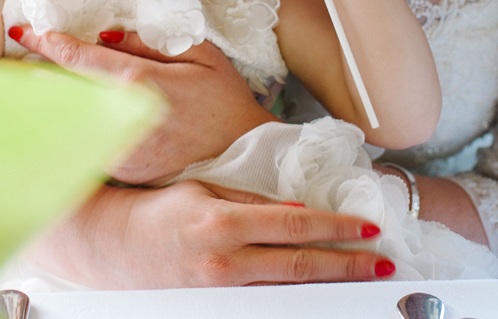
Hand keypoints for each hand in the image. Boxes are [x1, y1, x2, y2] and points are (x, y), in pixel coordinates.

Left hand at [11, 28, 275, 183]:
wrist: (246, 156)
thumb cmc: (225, 101)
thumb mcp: (200, 53)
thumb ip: (150, 42)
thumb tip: (107, 38)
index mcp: (140, 82)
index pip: (80, 59)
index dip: (48, 42)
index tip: (24, 30)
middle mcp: (123, 117)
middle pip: (63, 93)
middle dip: (31, 77)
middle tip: (3, 64)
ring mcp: (121, 149)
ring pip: (69, 123)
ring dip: (45, 107)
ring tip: (20, 92)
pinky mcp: (124, 172)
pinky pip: (87, 148)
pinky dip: (67, 135)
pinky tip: (51, 126)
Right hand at [28, 180, 393, 287]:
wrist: (113, 247)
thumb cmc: (158, 211)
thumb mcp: (204, 191)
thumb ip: (250, 202)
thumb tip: (296, 212)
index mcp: (223, 225)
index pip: (294, 227)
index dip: (334, 229)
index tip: (366, 228)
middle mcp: (225, 263)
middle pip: (300, 266)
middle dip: (347, 265)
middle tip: (384, 264)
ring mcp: (221, 290)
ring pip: (289, 289)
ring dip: (330, 283)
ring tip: (363, 279)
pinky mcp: (216, 305)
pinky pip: (266, 300)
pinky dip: (297, 295)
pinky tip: (319, 291)